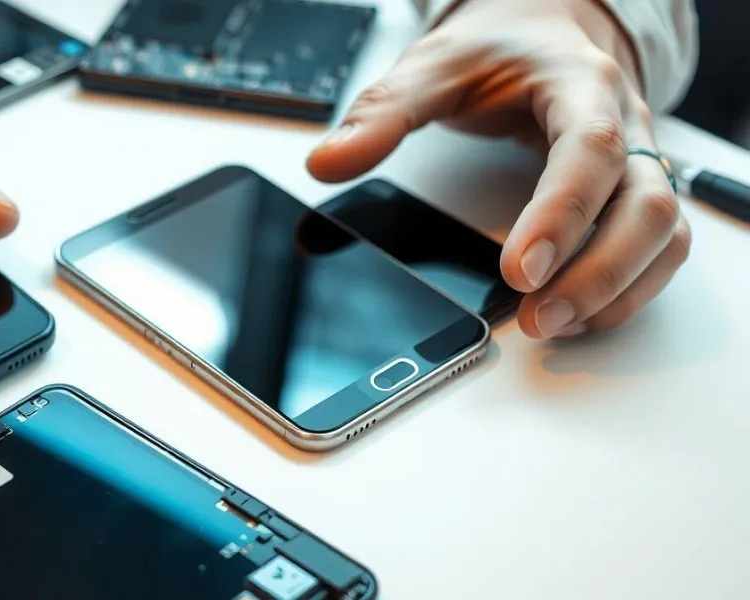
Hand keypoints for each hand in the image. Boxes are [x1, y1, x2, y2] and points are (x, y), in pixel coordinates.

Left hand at [307, 0, 690, 338]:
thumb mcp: (432, 66)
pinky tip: (578, 315)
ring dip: (618, 290)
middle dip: (598, 273)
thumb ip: (382, 113)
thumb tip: (327, 161)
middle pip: (647, 206)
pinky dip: (628, 290)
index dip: (560, 215)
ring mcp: (638, 161)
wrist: (542, 27)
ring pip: (665, 233)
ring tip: (553, 325)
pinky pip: (660, 247)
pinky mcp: (635, 192)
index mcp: (578, 85)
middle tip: (535, 318)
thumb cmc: (497, 49)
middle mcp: (625, 123)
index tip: (518, 270)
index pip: (589, 150)